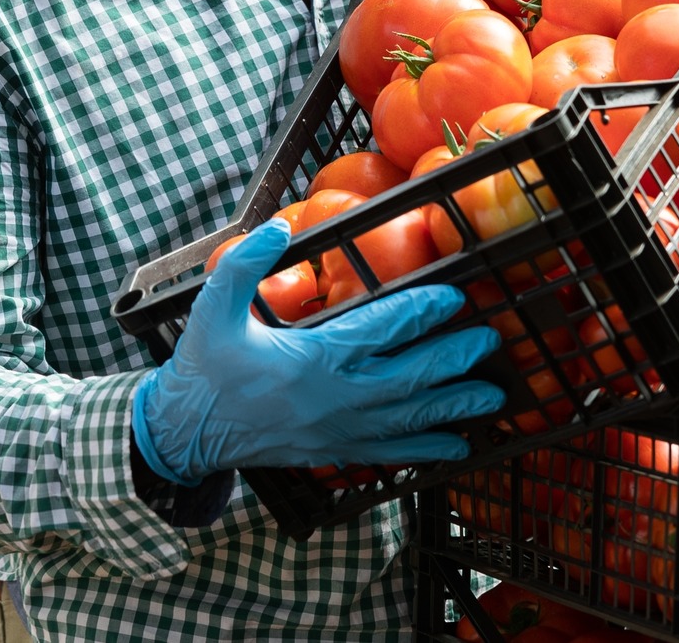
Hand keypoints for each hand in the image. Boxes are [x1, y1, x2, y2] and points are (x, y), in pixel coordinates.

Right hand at [131, 218, 503, 484]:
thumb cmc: (204, 368)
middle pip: (410, 377)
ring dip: (455, 407)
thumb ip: (245, 264)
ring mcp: (339, 431)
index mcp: (310, 359)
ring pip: (410, 420)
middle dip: (454, 358)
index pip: (379, 330)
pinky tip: (458, 446)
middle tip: (490, 340)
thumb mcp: (212, 308)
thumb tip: (277, 226)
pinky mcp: (336, 453)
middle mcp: (334, 398)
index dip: (421, 311)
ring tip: (494, 396)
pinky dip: (428, 450)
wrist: (184, 433)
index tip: (454, 296)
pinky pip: (392, 454)